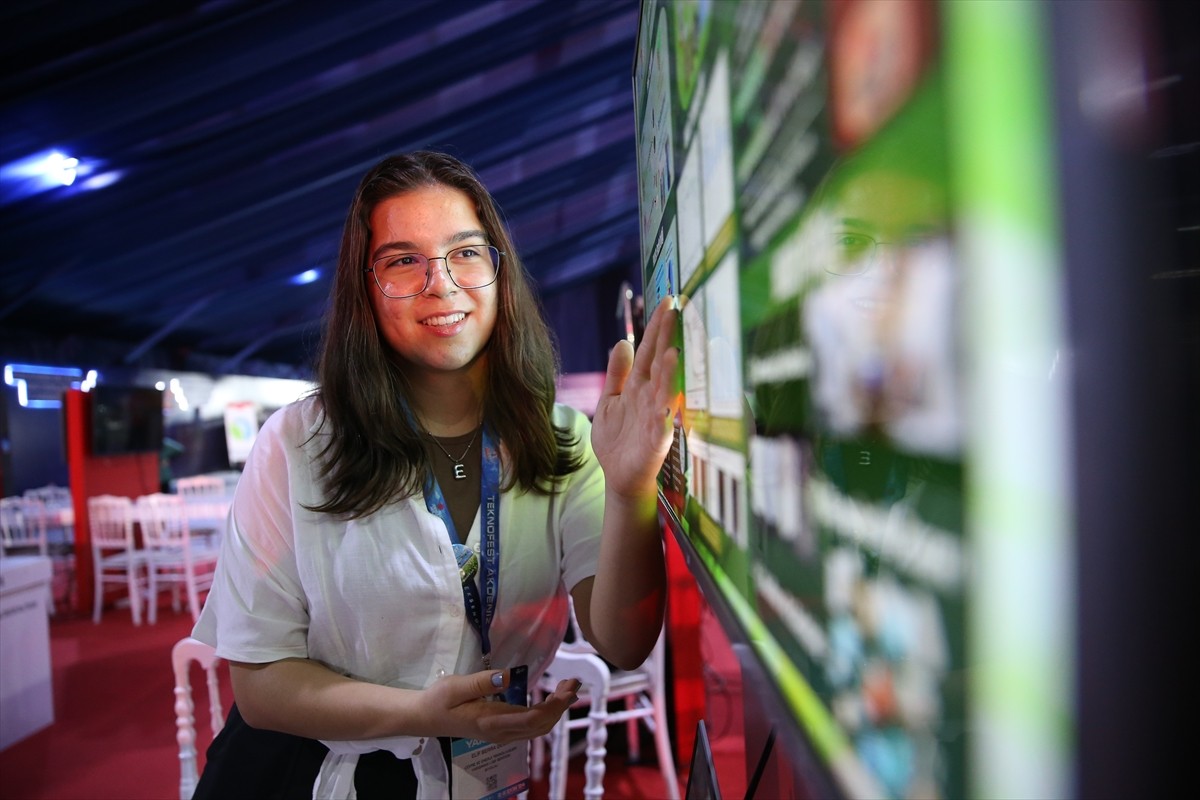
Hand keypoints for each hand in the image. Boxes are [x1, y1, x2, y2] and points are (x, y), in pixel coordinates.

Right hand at [422, 669, 580, 744]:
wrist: (424, 717)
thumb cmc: (439, 700)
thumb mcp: (455, 686)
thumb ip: (481, 682)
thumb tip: (508, 677)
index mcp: (491, 722)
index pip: (531, 719)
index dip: (553, 706)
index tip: (567, 688)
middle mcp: (501, 732)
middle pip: (540, 725)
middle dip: (560, 706)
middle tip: (574, 682)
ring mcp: (501, 734)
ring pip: (538, 728)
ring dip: (555, 710)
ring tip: (566, 688)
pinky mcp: (500, 730)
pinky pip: (530, 726)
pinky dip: (546, 713)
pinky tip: (550, 699)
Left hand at [591, 296, 681, 498]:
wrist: (619, 477)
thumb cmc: (619, 440)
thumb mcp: (610, 401)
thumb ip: (617, 373)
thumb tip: (622, 341)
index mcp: (640, 386)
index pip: (650, 350)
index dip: (657, 327)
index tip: (667, 301)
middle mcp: (652, 397)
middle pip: (660, 362)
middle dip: (667, 337)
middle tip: (676, 309)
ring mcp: (656, 418)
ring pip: (665, 390)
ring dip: (670, 372)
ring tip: (673, 349)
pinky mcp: (656, 442)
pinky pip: (662, 424)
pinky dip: (664, 411)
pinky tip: (667, 399)